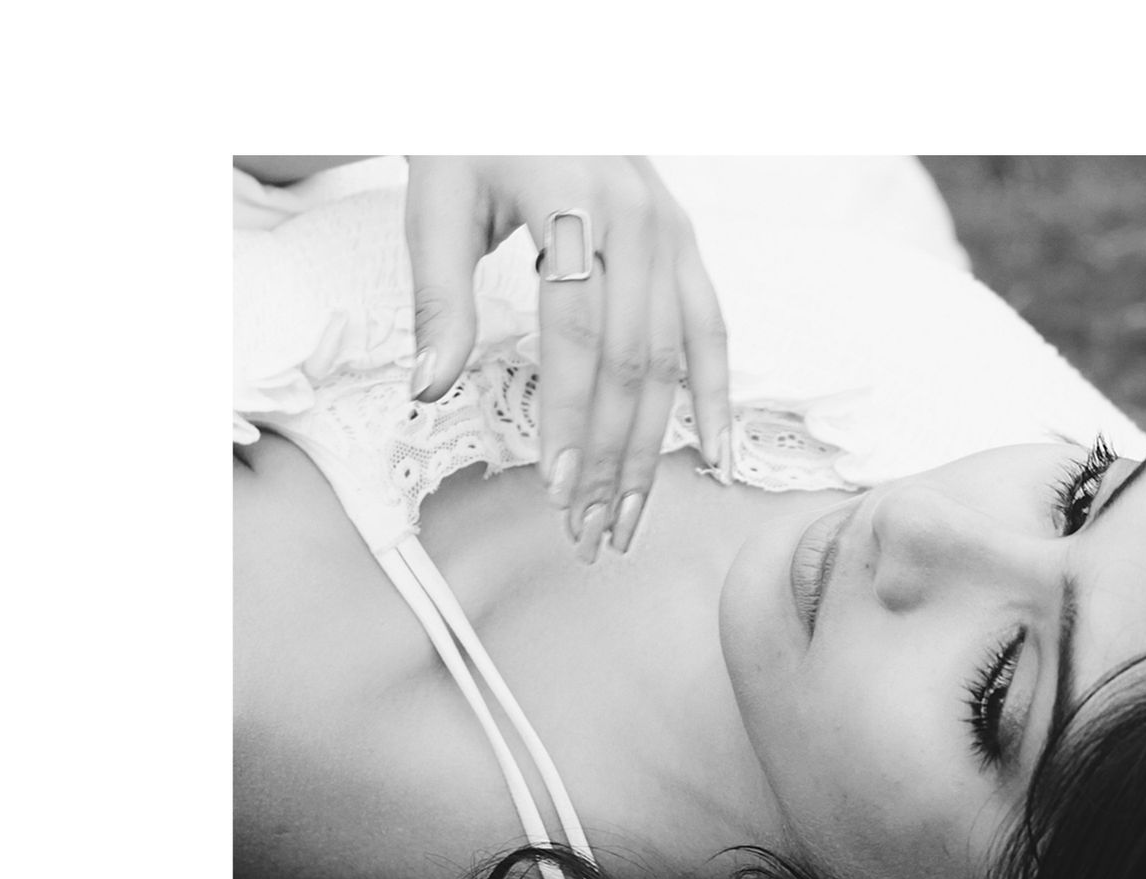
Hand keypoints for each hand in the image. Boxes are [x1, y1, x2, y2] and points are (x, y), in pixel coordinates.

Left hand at [404, 156, 731, 560]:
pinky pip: (712, 332)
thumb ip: (439, 293)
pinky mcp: (686, 245)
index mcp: (573, 201)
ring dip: (653, 450)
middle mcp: (638, 220)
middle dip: (611, 458)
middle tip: (588, 532)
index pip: (578, 330)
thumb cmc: (477, 135)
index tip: (556, 487)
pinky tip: (715, 460)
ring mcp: (672, 234)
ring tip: (627, 521)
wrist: (531, 79)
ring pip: (672, 363)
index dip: (569, 414)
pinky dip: (716, 399)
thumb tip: (429, 390)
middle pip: (632, 363)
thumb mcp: (438, 195)